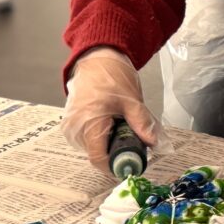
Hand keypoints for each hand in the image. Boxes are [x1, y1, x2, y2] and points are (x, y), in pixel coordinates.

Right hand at [62, 48, 167, 173]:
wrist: (96, 59)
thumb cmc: (111, 75)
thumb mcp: (132, 100)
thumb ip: (142, 124)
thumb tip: (153, 143)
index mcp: (89, 123)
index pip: (99, 159)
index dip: (116, 165)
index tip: (131, 163)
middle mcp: (74, 128)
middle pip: (96, 154)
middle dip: (116, 152)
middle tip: (132, 139)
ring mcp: (70, 126)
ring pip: (92, 147)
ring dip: (108, 143)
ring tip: (119, 125)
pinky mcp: (70, 123)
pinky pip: (86, 138)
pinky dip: (99, 135)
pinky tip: (110, 122)